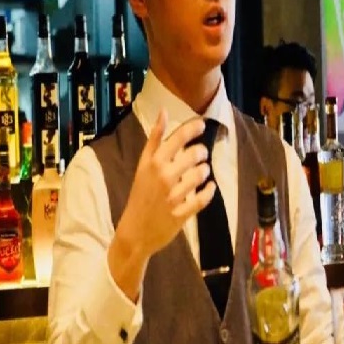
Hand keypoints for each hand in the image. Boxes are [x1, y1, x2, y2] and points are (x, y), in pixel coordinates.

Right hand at [109, 109, 215, 299]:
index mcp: (153, 164)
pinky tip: (209, 187)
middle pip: (193, 155)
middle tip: (201, 155)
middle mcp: (163, 178)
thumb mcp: (142, 166)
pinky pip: (202, 199)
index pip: (177, 139)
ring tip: (202, 171)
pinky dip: (209, 191)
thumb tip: (163, 111)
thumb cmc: (140, 195)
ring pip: (200, 175)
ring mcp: (173, 197)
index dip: (193, 128)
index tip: (202, 125)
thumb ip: (154, 140)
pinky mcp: (182, 214)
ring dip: (204, 171)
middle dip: (201, 152)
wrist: (134, 232)